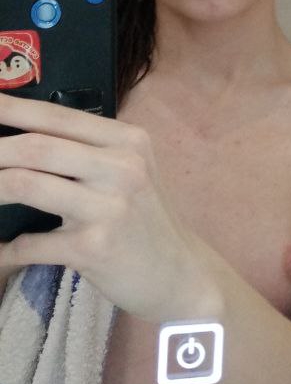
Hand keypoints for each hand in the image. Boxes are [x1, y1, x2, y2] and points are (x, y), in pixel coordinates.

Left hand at [0, 94, 215, 322]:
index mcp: (128, 141)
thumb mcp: (131, 174)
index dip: (9, 109)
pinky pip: (30, 243)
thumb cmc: (144, 222)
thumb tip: (22, 142)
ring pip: (25, 183)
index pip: (57, 116)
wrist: (179, 274)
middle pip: (35, 146)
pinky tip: (3, 252)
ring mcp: (109, 207)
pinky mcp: (94, 247)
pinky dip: (7, 250)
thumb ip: (89, 153)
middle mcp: (122, 167)